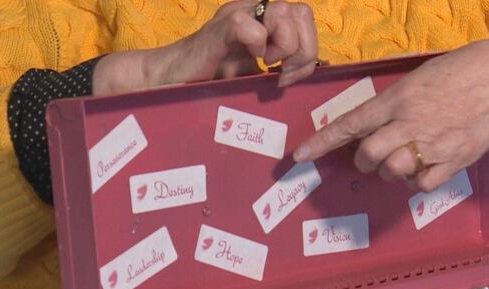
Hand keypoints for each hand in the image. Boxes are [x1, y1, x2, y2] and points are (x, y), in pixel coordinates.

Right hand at [93, 0, 317, 94]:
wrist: (170, 79)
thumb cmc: (210, 78)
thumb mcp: (255, 73)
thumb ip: (282, 67)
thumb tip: (318, 68)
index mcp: (263, 17)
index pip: (304, 15)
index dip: (309, 47)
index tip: (291, 75)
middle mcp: (252, 9)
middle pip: (301, 10)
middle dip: (303, 49)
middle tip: (283, 74)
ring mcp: (237, 14)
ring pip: (283, 12)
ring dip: (284, 46)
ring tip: (267, 68)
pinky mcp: (221, 28)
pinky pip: (252, 26)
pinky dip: (259, 46)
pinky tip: (252, 63)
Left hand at [293, 38, 488, 191]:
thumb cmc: (464, 70)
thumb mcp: (420, 77)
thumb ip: (394, 102)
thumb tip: (371, 125)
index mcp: (398, 97)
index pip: (350, 124)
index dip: (322, 142)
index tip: (299, 157)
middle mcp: (410, 123)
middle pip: (368, 155)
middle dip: (363, 160)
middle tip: (371, 156)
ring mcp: (432, 144)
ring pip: (392, 172)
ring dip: (389, 171)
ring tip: (402, 159)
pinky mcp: (454, 162)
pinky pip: (421, 184)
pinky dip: (416, 180)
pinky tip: (426, 166)